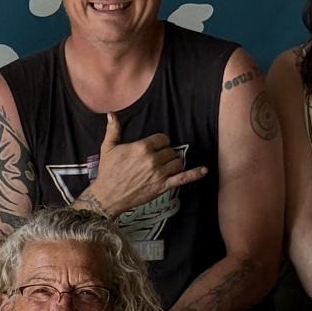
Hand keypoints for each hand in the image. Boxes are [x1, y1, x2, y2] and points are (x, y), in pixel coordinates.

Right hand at [84, 113, 208, 217]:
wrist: (108, 196)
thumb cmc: (107, 171)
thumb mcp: (108, 148)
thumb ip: (113, 129)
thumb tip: (111, 113)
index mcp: (142, 147)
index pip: (163, 139)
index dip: (159, 142)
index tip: (154, 147)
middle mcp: (153, 159)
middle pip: (170, 151)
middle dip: (165, 154)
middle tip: (155, 160)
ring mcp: (159, 174)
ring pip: (177, 163)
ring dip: (173, 164)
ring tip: (164, 167)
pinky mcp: (163, 186)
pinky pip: (183, 178)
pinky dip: (195, 174)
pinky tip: (204, 170)